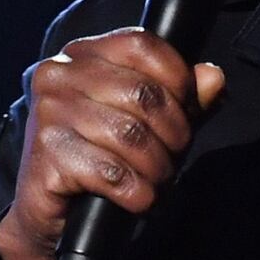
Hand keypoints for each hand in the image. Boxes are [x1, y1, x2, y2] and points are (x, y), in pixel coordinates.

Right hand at [0, 29, 225, 259]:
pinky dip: (137, 192)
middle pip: (143, 93)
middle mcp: (58, 77)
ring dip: (157, 167)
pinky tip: (137, 198)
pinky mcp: (46, 159)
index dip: (178, 79)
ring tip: (156, 180)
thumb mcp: (149, 122)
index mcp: (82, 56)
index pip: (142, 45)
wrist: (49, 213)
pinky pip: (112, 173)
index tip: (187, 110)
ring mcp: (48, 116)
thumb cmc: (100, 159)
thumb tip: (213, 78)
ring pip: (131, 135)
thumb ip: (182, 98)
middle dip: (174, 133)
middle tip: (173, 156)